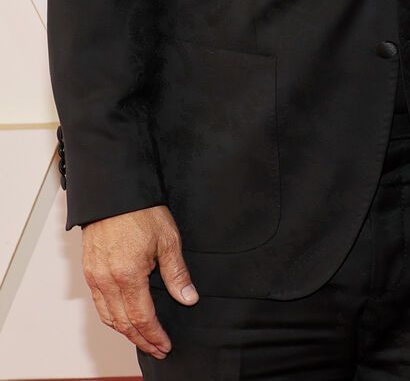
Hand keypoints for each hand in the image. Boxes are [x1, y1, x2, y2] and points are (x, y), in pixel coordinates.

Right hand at [82, 205, 196, 358]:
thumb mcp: (168, 240)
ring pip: (108, 317)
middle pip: (123, 323)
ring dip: (125, 332)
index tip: (165, 345)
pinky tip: (123, 318)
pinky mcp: (89, 271)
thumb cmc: (141, 211)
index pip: (142, 318)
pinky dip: (112, 317)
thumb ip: (177, 273)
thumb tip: (189, 298)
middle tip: (157, 349)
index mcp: (128, 275)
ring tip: (143, 339)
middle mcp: (107, 281)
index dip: (154, 335)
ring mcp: (95, 277)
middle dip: (141, 340)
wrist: (115, 192)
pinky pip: (99, 304)